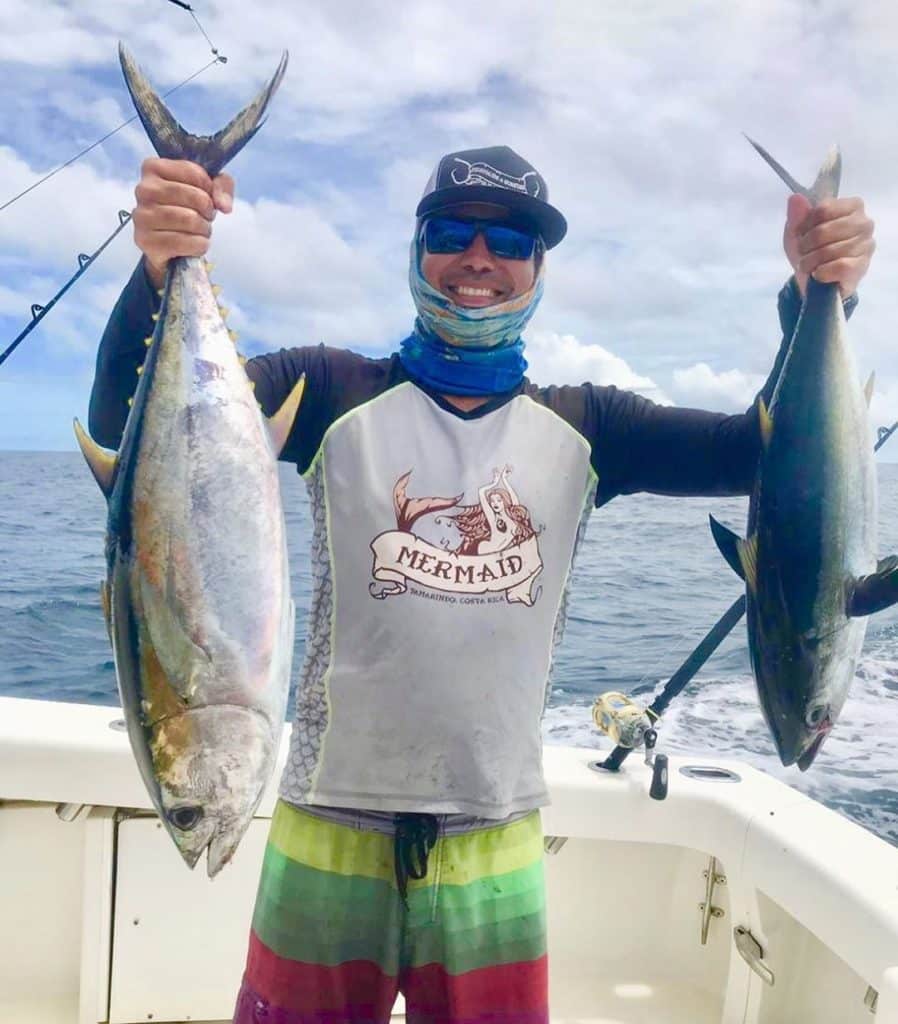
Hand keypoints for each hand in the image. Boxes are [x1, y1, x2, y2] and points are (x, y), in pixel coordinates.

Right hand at [132, 158, 234, 288]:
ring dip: (205, 229)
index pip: (194, 173)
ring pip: (190, 220)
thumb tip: (224, 205)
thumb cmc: (187, 208)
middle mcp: (143, 189)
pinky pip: (185, 242)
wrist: (168, 244)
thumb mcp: (207, 188)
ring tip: (200, 230)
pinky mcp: (145, 240)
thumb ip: (222, 186)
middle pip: (195, 197)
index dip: (210, 188)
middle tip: (206, 217)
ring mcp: (142, 215)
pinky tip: (196, 244)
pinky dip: (200, 245)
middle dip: (208, 210)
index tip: (207, 196)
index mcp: (153, 168)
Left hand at [783, 193, 874, 297]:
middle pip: (823, 231)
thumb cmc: (810, 249)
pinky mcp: (863, 265)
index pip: (823, 209)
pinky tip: (818, 274)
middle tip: (803, 253)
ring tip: (808, 265)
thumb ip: (797, 215)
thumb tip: (795, 198)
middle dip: (805, 246)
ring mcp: (866, 244)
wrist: (814, 279)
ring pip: (829, 250)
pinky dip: (822, 272)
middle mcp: (864, 222)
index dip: (805, 225)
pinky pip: (840, 266)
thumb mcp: (797, 232)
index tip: (801, 234)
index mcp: (851, 206)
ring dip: (810, 262)